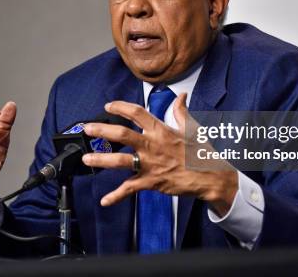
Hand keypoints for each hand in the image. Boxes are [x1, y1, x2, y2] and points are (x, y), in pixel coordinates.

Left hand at [81, 94, 237, 216]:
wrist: (211, 177)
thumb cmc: (201, 153)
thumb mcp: (192, 128)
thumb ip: (181, 112)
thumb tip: (181, 97)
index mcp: (161, 130)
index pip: (137, 113)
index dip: (121, 107)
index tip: (109, 105)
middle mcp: (152, 145)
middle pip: (122, 134)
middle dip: (102, 130)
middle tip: (87, 128)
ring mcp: (150, 164)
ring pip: (120, 160)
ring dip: (101, 160)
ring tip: (86, 159)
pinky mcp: (151, 182)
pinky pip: (130, 189)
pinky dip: (116, 196)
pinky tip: (104, 200)